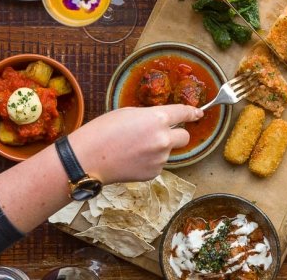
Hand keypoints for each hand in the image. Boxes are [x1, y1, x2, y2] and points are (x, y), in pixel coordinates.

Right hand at [68, 105, 203, 183]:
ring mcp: (160, 158)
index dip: (192, 113)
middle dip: (178, 134)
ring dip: (160, 148)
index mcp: (158, 119)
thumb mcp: (129, 113)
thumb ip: (150, 116)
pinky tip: (133, 159)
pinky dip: (151, 161)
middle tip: (163, 134)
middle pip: (185, 137)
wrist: (88, 158)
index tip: (198, 114)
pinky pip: (159, 164)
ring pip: (169, 151)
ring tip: (135, 148)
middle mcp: (164, 139)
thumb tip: (160, 121)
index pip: (183, 114)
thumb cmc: (103, 130)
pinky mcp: (154, 173)